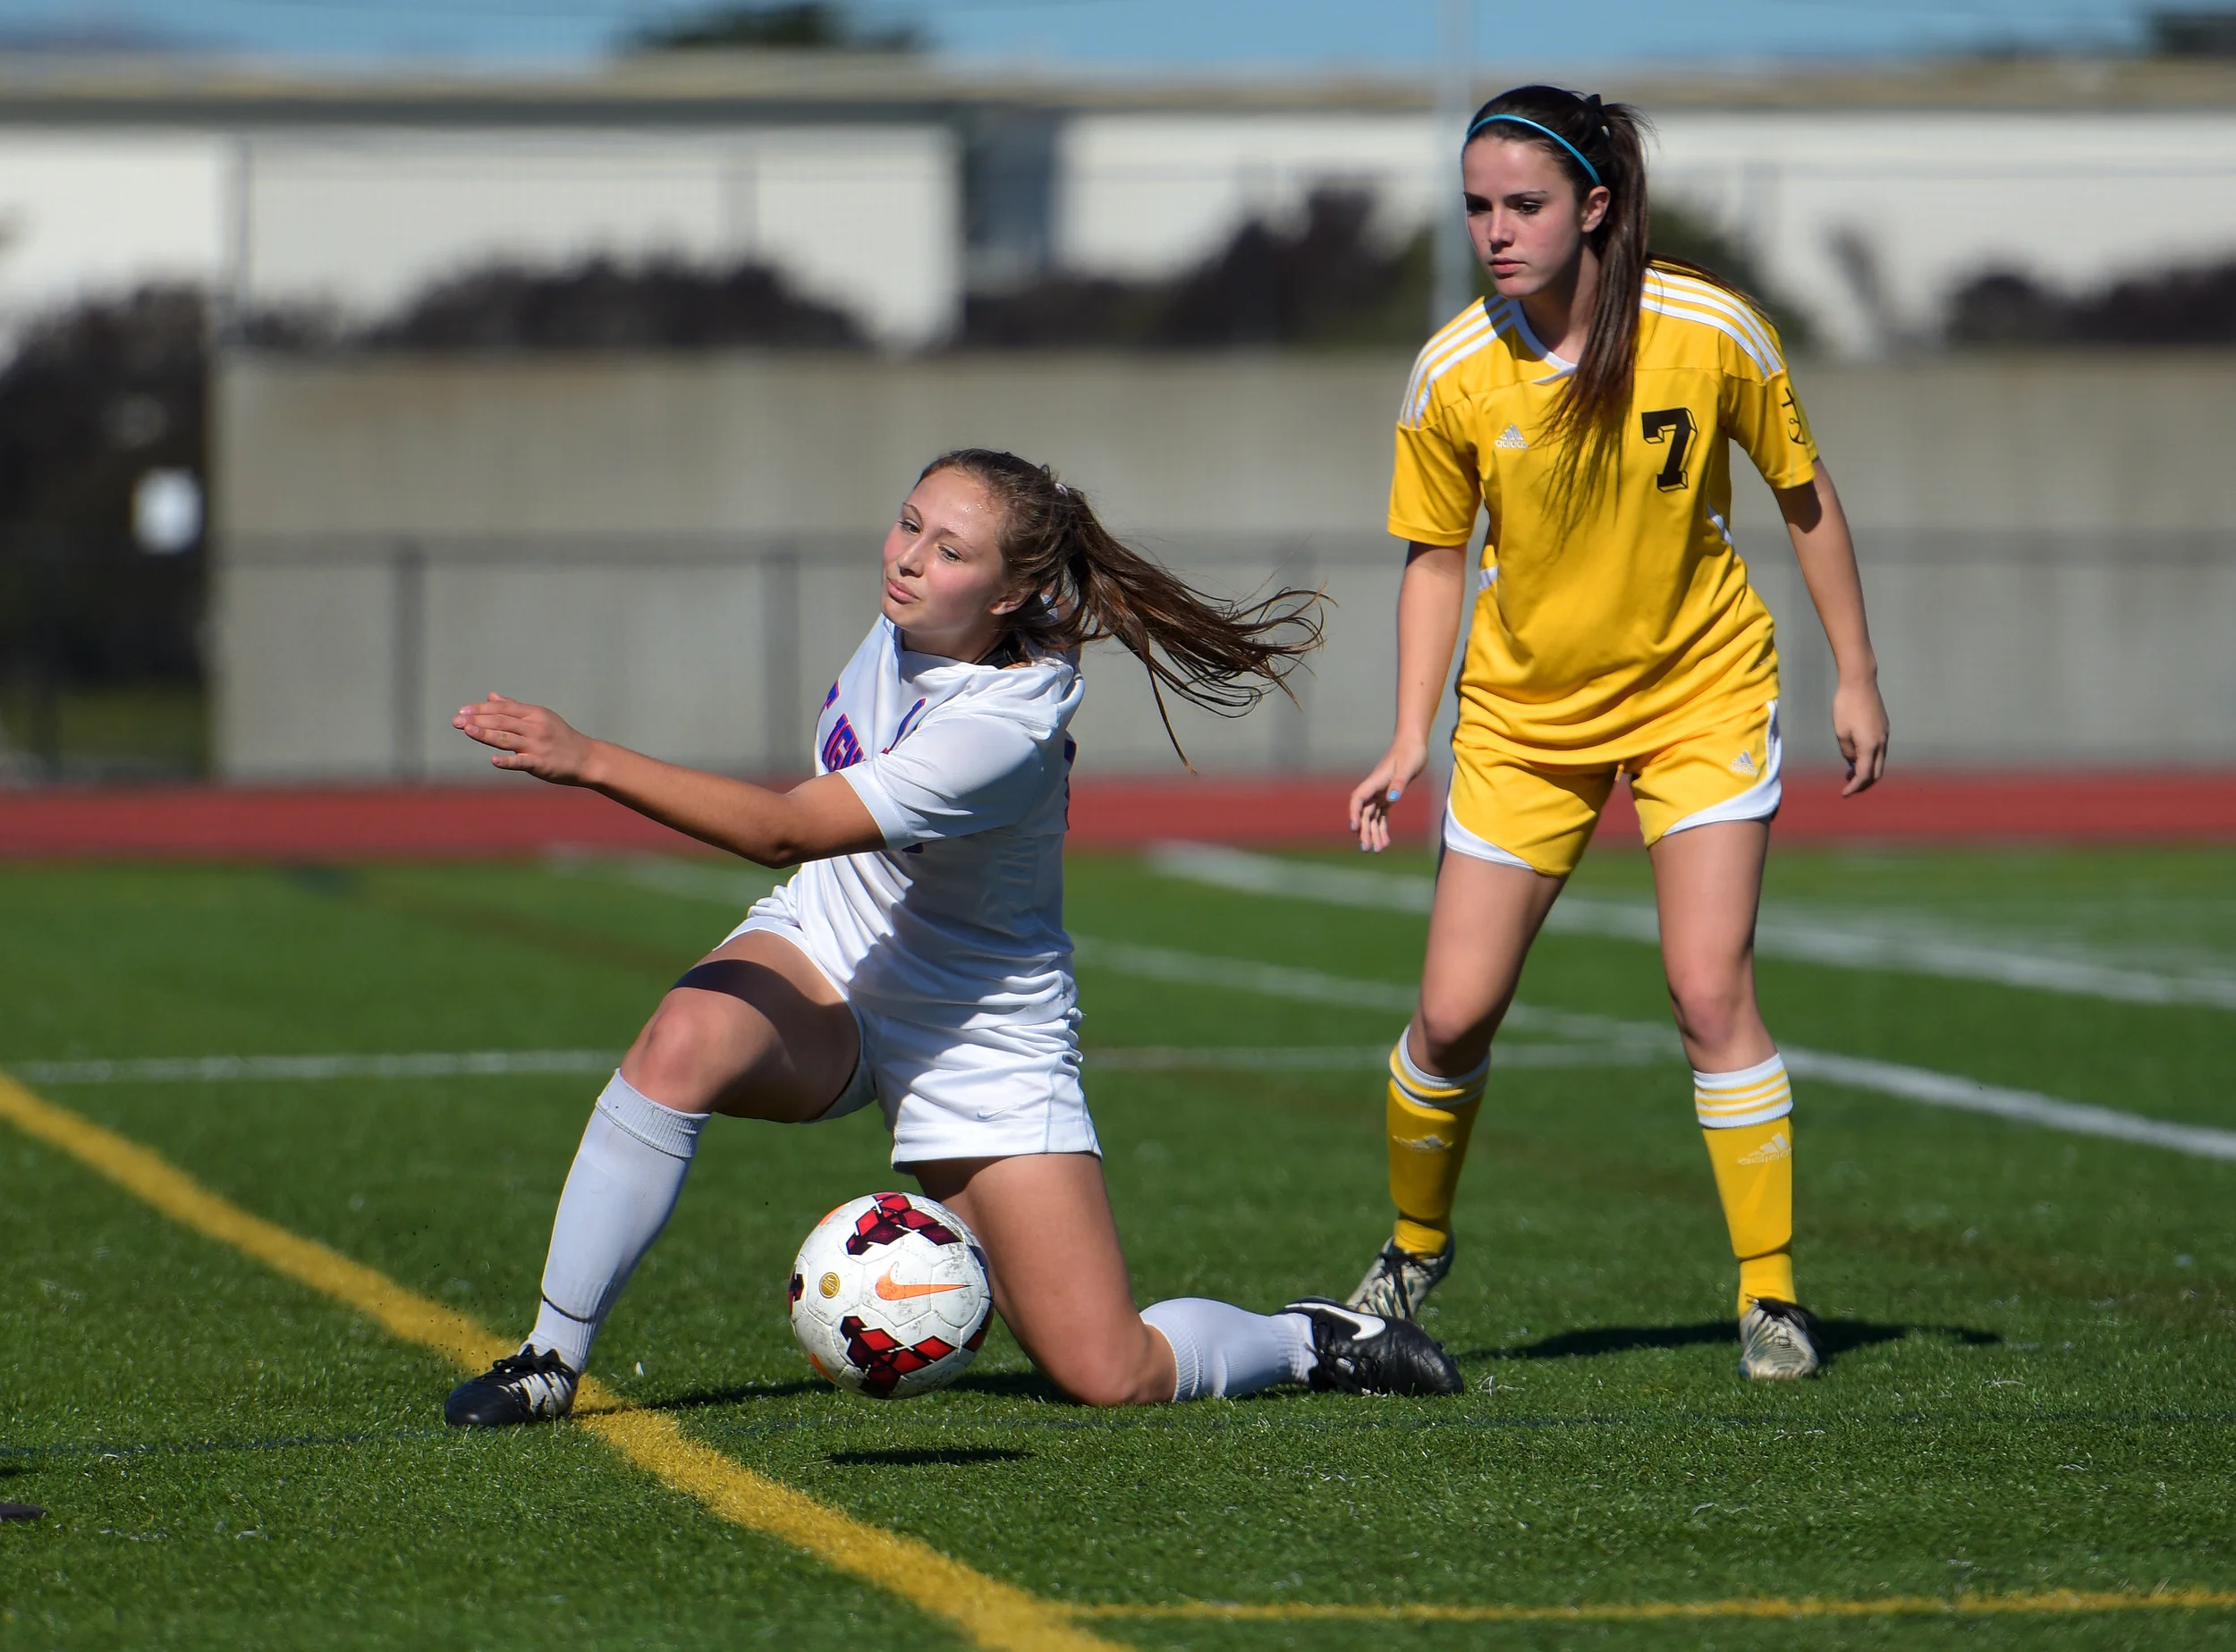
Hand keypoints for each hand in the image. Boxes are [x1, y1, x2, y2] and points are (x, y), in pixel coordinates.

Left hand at [452, 692, 597, 784]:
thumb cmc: (560, 737)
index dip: (481, 709)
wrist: (586, 758)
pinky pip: (522, 762)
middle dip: (477, 720)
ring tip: (467, 730)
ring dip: (486, 735)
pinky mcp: (541, 763)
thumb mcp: (540, 717)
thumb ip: (514, 708)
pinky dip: (508, 761)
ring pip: (507, 738)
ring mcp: (538, 745)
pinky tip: (493, 760)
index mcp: (534, 714)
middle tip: (456, 721)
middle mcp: (535, 727)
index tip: (462, 711)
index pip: (502, 708)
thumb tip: (491, 696)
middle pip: (501, 721)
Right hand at [1348, 738, 1429, 852]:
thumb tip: (1392, 799)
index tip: (1354, 827)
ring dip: (1373, 832)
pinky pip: (1382, 814)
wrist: (1414, 743)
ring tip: (1376, 850)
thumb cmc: (1411, 752)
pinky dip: (1382, 827)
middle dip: (1364, 830)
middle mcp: (1375, 788)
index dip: (1354, 813)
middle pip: (1364, 813)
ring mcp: (1381, 792)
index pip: (1358, 798)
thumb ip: (1399, 783)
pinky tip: (1384, 841)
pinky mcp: (1389, 795)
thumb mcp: (1408, 767)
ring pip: (1372, 816)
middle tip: (1366, 848)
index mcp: (1375, 781)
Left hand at [1831, 676, 1889, 796]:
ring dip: (1867, 770)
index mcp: (1870, 746)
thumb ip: (1847, 751)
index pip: (1864, 775)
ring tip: (1850, 773)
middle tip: (1849, 786)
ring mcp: (1884, 735)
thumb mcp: (1840, 732)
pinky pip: (1879, 750)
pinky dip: (1870, 759)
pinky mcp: (1884, 728)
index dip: (1854, 787)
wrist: (1860, 682)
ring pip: (1880, 761)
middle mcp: (1881, 743)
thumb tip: (1852, 761)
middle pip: (1877, 772)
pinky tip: (1857, 757)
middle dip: (1864, 783)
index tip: (1844, 793)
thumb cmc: (1846, 706)